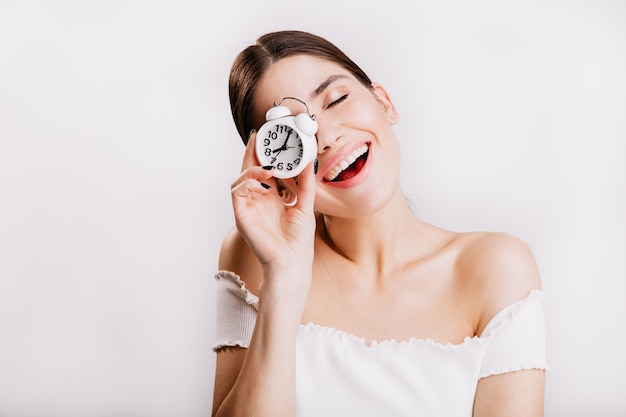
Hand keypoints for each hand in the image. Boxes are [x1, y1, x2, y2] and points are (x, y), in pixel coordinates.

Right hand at [231, 131, 316, 271]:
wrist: (291, 260)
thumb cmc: (298, 239)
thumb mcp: (306, 204)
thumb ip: (305, 182)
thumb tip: (309, 160)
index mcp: (274, 197)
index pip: (267, 170)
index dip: (267, 154)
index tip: (273, 139)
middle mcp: (259, 200)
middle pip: (251, 169)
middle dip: (253, 152)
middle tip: (259, 136)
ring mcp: (249, 206)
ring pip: (241, 178)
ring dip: (253, 168)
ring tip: (268, 167)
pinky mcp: (241, 214)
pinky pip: (237, 191)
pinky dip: (247, 182)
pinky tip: (262, 182)